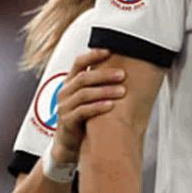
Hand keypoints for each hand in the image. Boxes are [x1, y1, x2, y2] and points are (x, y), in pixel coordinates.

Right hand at [49, 48, 125, 164]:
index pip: (78, 62)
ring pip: (84, 94)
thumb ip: (101, 83)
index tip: (110, 50)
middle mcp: (65, 92)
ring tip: (122, 91)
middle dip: (104, 74)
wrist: (70, 142)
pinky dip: (97, 107)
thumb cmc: (84, 115)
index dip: (92, 55)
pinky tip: (110, 105)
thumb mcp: (90, 96)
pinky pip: (82, 111)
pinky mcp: (67, 121)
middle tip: (122, 74)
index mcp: (71, 82)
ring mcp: (64, 107)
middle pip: (83, 78)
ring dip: (104, 91)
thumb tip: (127, 69)